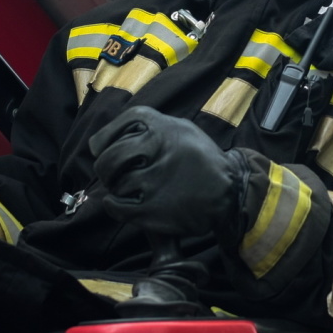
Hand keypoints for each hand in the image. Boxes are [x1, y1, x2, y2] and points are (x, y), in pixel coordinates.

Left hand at [89, 107, 243, 238]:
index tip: (101, 148)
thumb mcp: (182, 128)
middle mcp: (159, 151)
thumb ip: (150, 126)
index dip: (105, 137)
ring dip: (116, 187)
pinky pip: (117, 206)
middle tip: (110, 173)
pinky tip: (117, 202)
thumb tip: (106, 139)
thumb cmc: (200, 159)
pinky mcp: (154, 209)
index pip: (122, 124)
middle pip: (110, 158)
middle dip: (105, 167)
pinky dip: (112, 205)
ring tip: (128, 188)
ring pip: (116, 183)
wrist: (230, 191)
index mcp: (164, 128)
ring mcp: (156, 181)